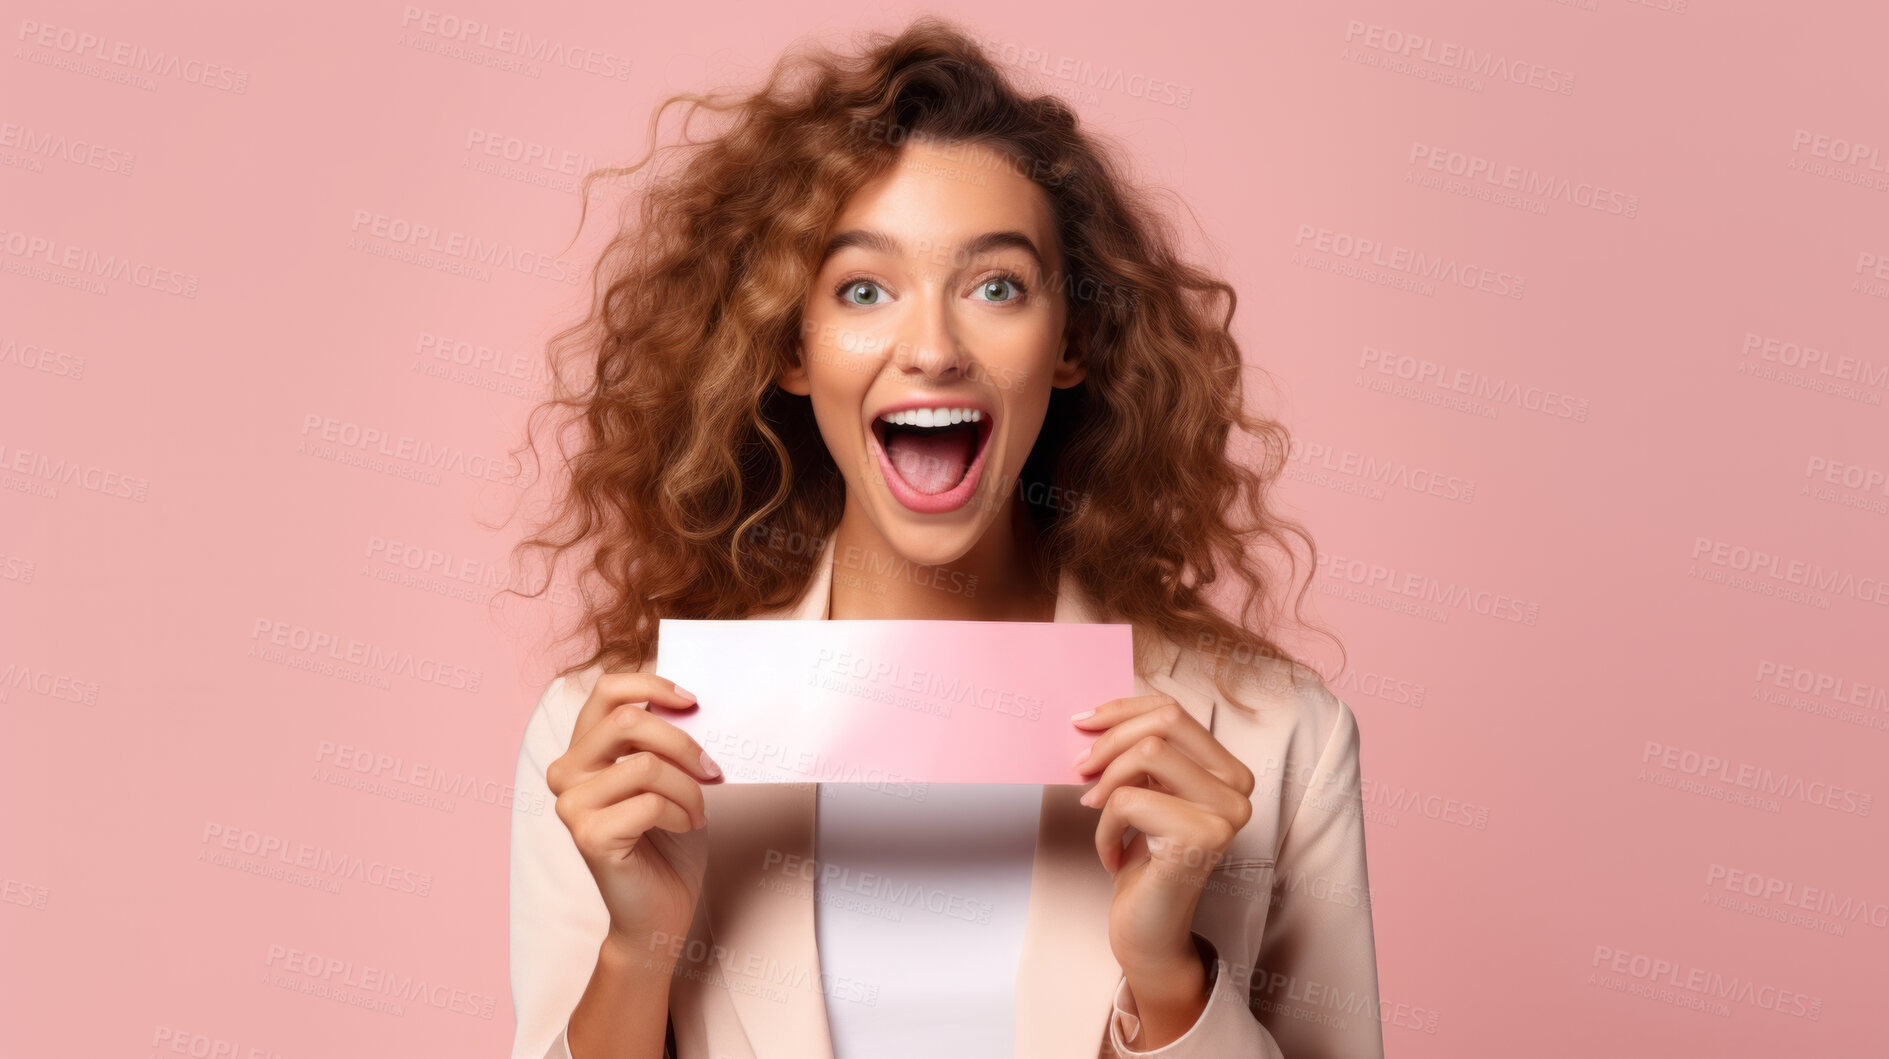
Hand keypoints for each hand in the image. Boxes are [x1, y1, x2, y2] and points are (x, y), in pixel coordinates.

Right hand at [545, 672, 722, 969]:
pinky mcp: (587, 835)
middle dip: (682, 741)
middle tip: (712, 770)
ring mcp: (571, 804)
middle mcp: (566, 772)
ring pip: (645, 765)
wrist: (661, 910)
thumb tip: (692, 700)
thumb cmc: (668, 841)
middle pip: (627, 720)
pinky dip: (681, 814)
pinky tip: (682, 828)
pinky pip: (649, 803)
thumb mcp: (669, 776)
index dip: (652, 684)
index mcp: (584, 749)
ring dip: (688, 788)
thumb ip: (664, 739)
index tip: (693, 701)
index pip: (607, 689)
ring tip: (697, 811)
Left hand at [1073, 694, 1254, 1043]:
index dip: (1121, 710)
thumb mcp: (1145, 792)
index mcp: (1228, 770)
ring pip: (1148, 753)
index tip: (1083, 722)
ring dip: (1107, 783)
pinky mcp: (1200, 837)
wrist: (1148, 930)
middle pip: (1165, 723)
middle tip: (1081, 770)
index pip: (1173, 711)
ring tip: (1095, 811)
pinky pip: (1129, 800)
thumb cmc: (1143, 861)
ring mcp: (1225, 813)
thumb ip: (1138, 753)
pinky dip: (1104, 828)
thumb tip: (1093, 716)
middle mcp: (1238, 788)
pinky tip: (1111, 855)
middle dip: (1111, 739)